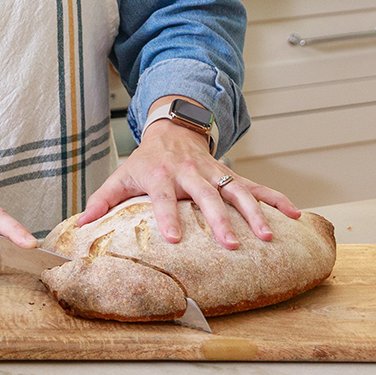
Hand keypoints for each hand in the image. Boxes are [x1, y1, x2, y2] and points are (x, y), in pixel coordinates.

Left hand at [78, 118, 299, 249]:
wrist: (172, 129)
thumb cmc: (145, 161)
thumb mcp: (121, 175)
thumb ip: (101, 201)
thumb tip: (80, 225)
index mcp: (161, 175)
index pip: (163, 197)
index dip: (168, 216)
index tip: (176, 239)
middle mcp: (191, 173)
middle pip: (206, 195)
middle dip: (219, 220)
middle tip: (232, 244)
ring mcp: (215, 173)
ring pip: (237, 191)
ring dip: (255, 213)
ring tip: (269, 236)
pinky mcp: (231, 175)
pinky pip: (258, 187)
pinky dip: (278, 199)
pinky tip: (296, 215)